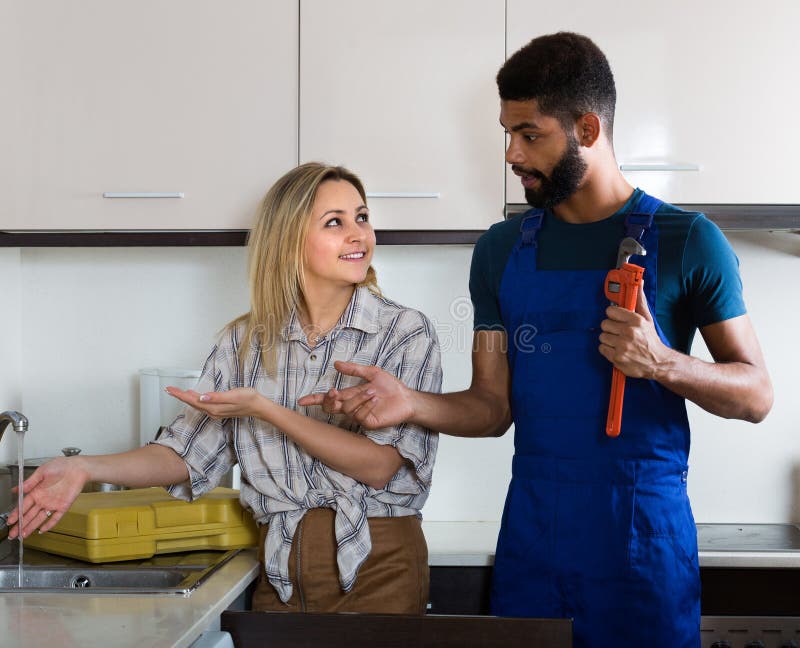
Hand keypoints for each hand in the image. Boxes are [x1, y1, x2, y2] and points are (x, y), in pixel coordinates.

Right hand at [7, 457, 88, 538]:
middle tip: (13, 534)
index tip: (10, 522)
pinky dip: (49, 524)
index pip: (23, 506)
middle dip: (20, 524)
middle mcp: (43, 500)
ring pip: (40, 518)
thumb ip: (30, 482)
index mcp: (36, 492)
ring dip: (31, 526)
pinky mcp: (63, 506)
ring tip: (23, 535)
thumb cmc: (61, 466)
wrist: (78, 467)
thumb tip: (16, 489)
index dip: (16, 514)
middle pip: (29, 515)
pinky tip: (42, 530)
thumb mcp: (42, 471)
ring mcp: (53, 504)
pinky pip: (56, 517)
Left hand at [165, 386, 266, 419]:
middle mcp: (212, 411)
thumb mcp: (233, 395)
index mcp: (214, 407)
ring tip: (177, 392)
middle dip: (180, 396)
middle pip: (192, 403)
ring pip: (196, 404)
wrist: (258, 407)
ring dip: (186, 398)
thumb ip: (216, 397)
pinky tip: (194, 396)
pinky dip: (195, 400)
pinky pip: (202, 405)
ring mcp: (216, 412)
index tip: (170, 390)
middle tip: (169, 389)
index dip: (180, 395)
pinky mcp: (219, 410)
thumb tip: (201, 397)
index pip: (193, 400)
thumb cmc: (248, 399)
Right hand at [297, 361, 414, 429]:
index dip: (315, 400)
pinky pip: (359, 416)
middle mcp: (352, 406)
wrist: (407, 398)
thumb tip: (336, 364)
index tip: (301, 401)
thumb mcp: (372, 373)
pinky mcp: (368, 423)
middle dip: (329, 400)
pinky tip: (376, 399)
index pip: (329, 399)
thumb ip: (354, 370)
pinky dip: (366, 405)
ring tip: (372, 391)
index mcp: (350, 395)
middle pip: (331, 408)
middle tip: (334, 392)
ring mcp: (359, 416)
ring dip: (358, 399)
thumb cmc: (391, 386)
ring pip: (347, 410)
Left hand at [598, 279, 669, 378]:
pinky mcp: (617, 357)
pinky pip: (601, 348)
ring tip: (618, 342)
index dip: (613, 315)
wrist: (658, 362)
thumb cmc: (651, 340)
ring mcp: (622, 346)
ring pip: (602, 336)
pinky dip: (607, 350)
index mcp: (636, 320)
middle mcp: (629, 332)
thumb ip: (640, 300)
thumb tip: (638, 281)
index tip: (617, 319)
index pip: (610, 311)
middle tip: (618, 332)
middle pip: (604, 324)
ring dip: (608, 339)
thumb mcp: (647, 318)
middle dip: (610, 328)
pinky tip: (617, 350)